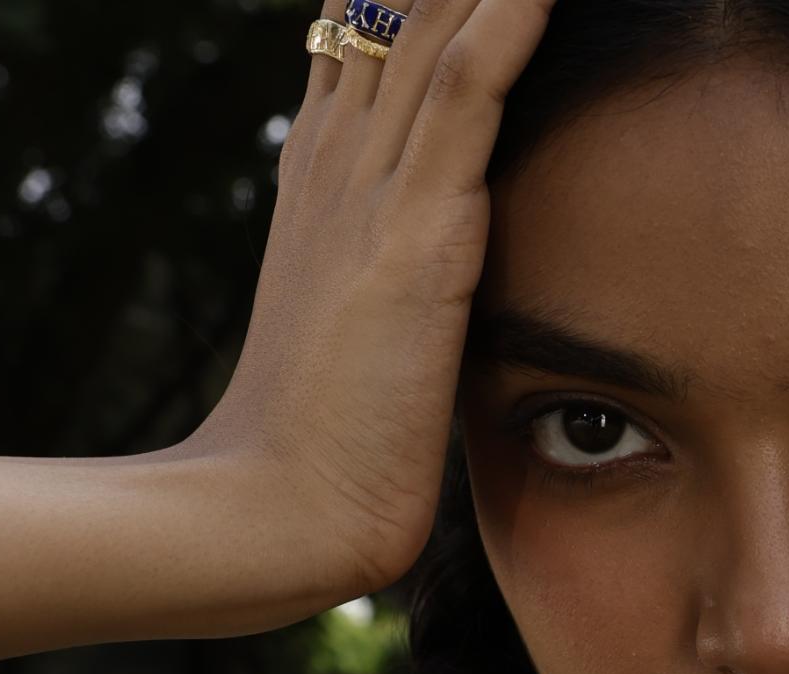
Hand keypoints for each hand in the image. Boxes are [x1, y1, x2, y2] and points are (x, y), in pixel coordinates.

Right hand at [185, 0, 557, 605]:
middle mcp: (342, 157)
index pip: (374, 35)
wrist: (280, 510)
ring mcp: (372, 189)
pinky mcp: (415, 238)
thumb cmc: (327, 445)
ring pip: (436, 27)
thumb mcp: (366, 330)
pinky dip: (508, 22)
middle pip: (402, 9)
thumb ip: (398, 273)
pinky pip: (468, 92)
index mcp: (328, 175)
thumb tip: (443, 260)